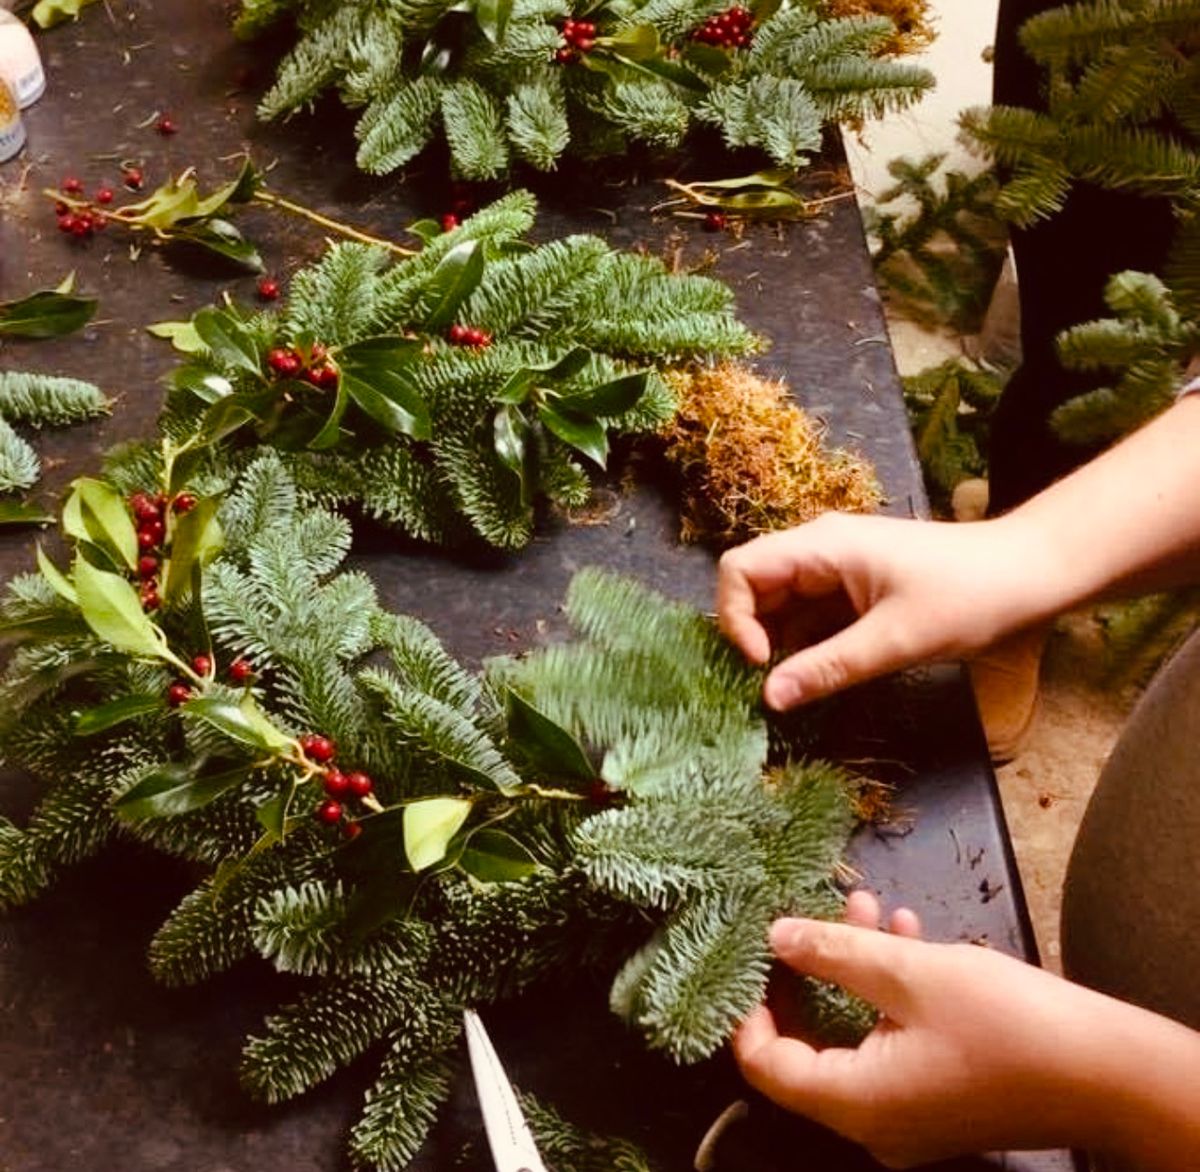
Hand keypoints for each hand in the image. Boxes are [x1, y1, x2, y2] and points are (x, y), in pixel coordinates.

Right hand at [717, 513, 1042, 709]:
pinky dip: (807, 647)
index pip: (740, 569)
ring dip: (780, 646)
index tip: (762, 663)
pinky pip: (811, 617)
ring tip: (799, 687)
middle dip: (754, 636)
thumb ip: (828, 668)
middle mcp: (820, 550)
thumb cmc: (969, 597)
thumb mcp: (896, 640)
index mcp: (822, 546)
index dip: (736, 617)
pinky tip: (822, 677)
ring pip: (781, 607)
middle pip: (755, 588)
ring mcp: (837, 570)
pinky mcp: (855, 590)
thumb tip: (769, 699)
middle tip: (774, 685)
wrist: (1032, 574)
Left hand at [733, 894, 1199, 1167]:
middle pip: (811, 1045)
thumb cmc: (1004, 1022)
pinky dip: (892, 990)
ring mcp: (910, 1114)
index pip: (768, 1067)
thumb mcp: (910, 972)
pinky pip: (894, 1041)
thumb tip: (776, 936)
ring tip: (870, 905)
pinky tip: (907, 932)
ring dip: (859, 965)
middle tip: (814, 914)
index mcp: (856, 1103)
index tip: (750, 958)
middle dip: (814, 968)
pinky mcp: (940, 1097)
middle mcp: (875, 1121)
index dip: (749, 1011)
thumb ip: (834, 951)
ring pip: (857, 1031)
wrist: (1109, 1072)